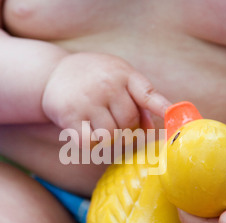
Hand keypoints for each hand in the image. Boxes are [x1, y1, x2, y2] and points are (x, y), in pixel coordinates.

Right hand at [41, 52, 170, 146]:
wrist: (52, 73)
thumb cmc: (93, 78)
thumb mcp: (117, 76)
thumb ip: (137, 100)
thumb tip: (152, 130)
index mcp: (123, 74)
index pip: (147, 94)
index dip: (162, 108)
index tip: (174, 119)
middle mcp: (106, 86)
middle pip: (129, 123)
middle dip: (127, 130)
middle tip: (114, 124)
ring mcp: (87, 101)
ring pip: (111, 136)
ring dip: (108, 139)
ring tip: (100, 128)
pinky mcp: (70, 116)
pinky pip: (90, 144)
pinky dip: (91, 145)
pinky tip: (87, 134)